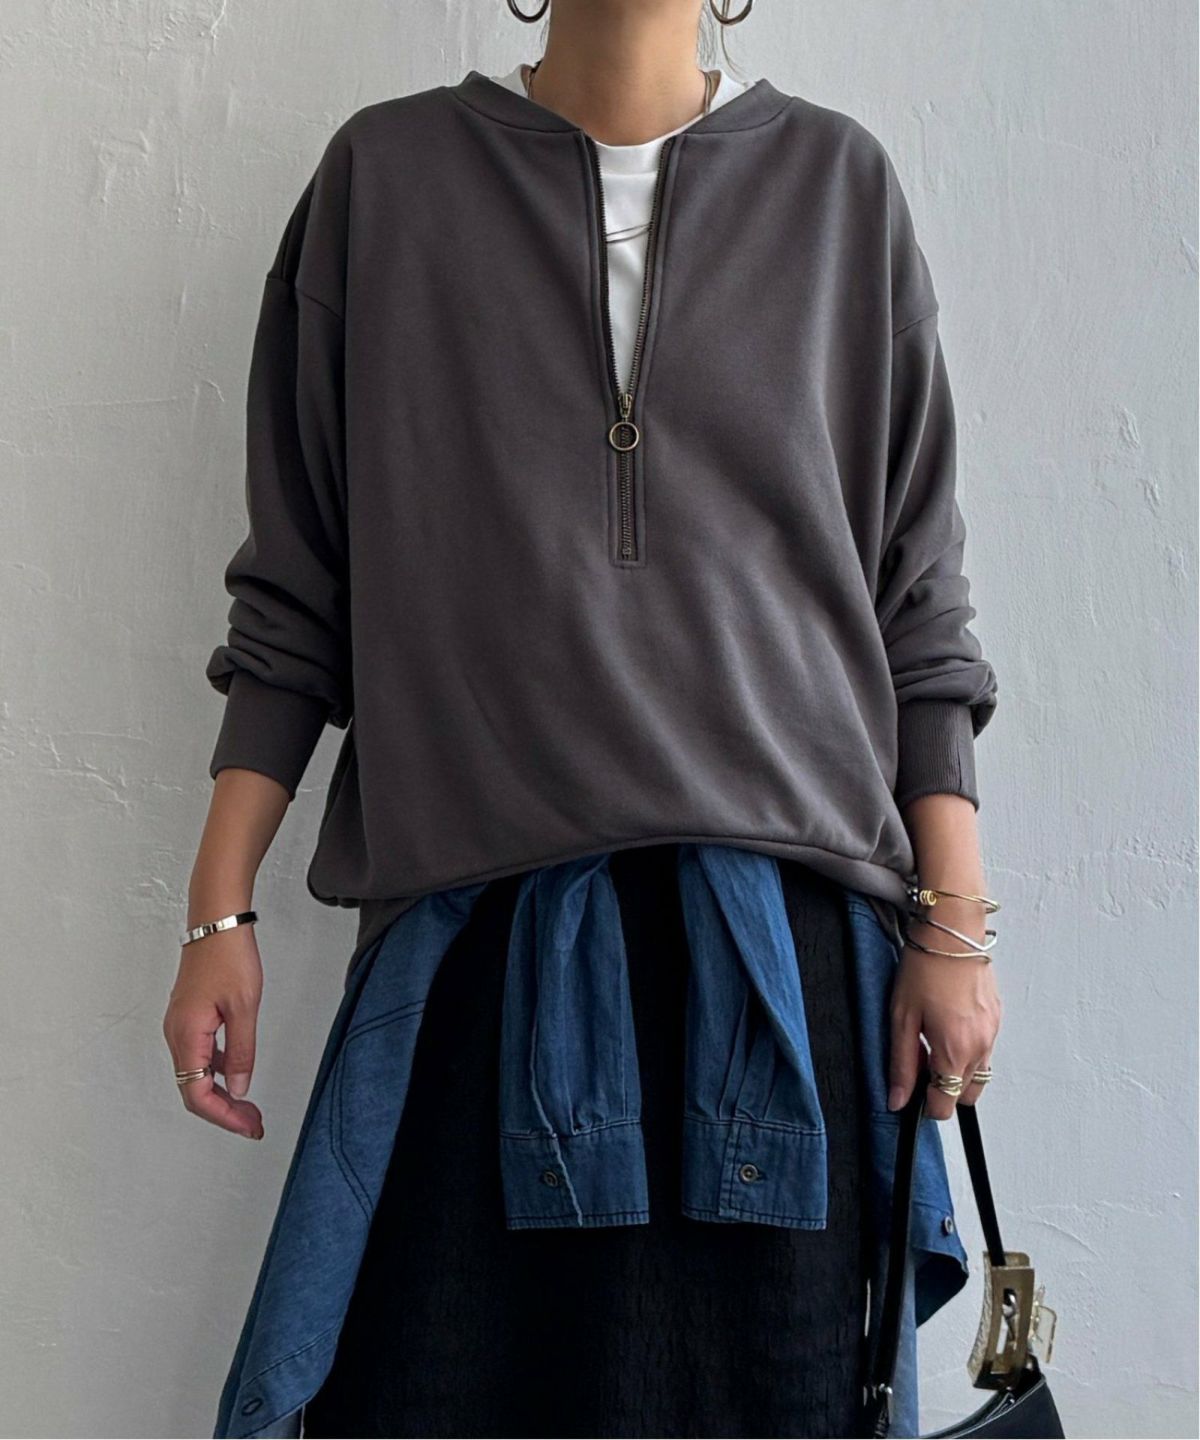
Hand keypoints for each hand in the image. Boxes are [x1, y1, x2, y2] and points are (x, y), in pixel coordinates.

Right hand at [162, 924, 264, 1139]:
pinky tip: (239, 1072)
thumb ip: (242, 1051)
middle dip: (224, 1111)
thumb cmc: (229, 956)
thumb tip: (241, 1087)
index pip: (197, 1094)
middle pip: (194, 1089)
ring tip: (250, 1106)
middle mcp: (176, 1034)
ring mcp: (181, 1026)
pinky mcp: (189, 1017)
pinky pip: (200, 1055)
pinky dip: (219, 1071)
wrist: (216, 921)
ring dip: (222, 1093)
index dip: (224, 1116)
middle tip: (254, 1123)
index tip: (249, 1125)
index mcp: (186, 1035)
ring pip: (196, 1074)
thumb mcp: (245, 1007)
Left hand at [887, 907, 1001, 1120]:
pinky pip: (984, 1049)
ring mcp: (993, 1033)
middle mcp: (981, 1047)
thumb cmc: (925, 968)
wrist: (952, 932)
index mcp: (955, 1051)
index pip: (946, 1104)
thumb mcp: (901, 1018)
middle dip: (942, 1086)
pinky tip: (946, 1022)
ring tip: (931, 1035)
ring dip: (956, 1067)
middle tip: (918, 1056)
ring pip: (977, 1073)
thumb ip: (901, 1064)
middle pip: (964, 1093)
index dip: (925, 1105)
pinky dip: (967, 1048)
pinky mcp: (997, 1018)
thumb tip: (897, 1100)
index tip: (911, 1092)